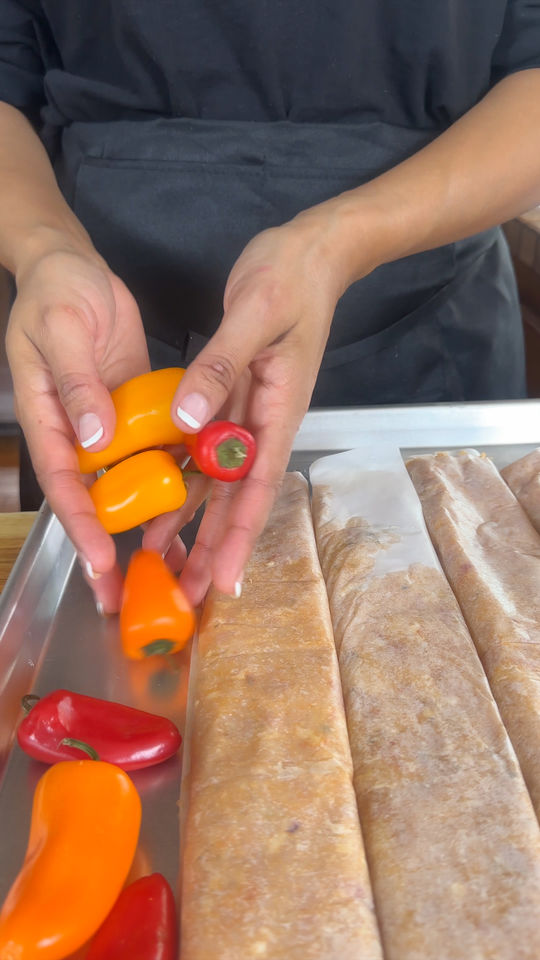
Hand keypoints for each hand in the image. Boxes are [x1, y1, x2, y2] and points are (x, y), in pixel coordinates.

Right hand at [6, 248, 150, 611]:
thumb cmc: (57, 292)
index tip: (99, 558)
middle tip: (122, 595)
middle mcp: (79, 432)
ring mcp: (110, 425)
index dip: (81, 522)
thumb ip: (77, 386)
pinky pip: (154, 451)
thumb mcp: (64, 332)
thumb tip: (92, 439)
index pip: (63, 480)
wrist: (76, 268)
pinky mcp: (138, 412)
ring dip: (146, 523)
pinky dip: (169, 481)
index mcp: (49, 418)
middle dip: (106, 547)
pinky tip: (194, 510)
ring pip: (127, 484)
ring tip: (170, 568)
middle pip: (94, 498)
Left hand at [167, 213, 345, 603]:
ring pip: (220, 480)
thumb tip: (188, 421)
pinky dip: (186, 477)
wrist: (309, 252)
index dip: (242, 534)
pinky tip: (162, 502)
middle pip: (239, 497)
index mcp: (280, 407)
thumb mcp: (255, 313)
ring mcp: (249, 413)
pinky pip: (205, 448)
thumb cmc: (292, 278)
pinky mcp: (233, 399)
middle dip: (217, 546)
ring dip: (196, 522)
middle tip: (192, 593)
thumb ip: (221, 367)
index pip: (260, 483)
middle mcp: (264, 421)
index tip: (226, 578)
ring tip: (165, 561)